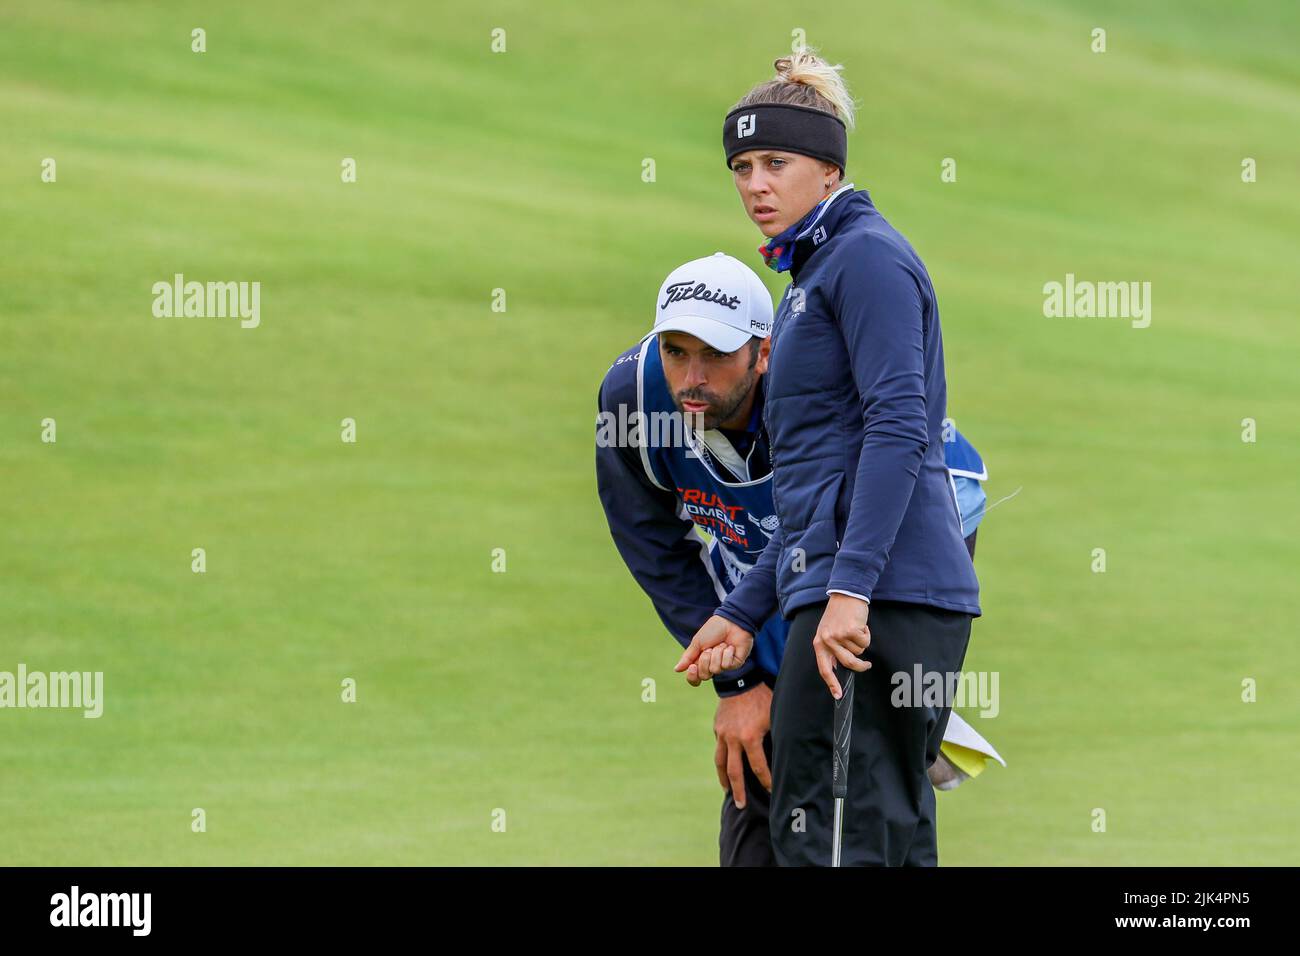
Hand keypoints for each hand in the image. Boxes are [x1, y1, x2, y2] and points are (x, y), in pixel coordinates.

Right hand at [675, 615, 753, 686]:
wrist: (730, 622)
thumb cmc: (713, 630)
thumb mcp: (697, 643)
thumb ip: (687, 657)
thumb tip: (676, 669)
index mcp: (701, 661)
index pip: (695, 679)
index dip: (692, 676)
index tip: (693, 666)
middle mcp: (712, 665)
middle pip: (704, 676)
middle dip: (705, 660)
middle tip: (709, 648)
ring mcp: (724, 665)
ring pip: (715, 670)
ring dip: (716, 654)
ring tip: (721, 644)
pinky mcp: (735, 663)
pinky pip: (726, 665)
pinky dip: (726, 653)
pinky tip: (730, 646)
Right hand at [713, 683, 771, 808]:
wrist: (740, 679)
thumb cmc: (762, 697)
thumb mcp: (775, 715)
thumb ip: (778, 734)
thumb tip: (792, 750)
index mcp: (750, 738)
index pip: (759, 767)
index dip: (766, 781)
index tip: (771, 791)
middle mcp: (733, 739)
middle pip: (734, 772)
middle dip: (738, 790)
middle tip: (741, 805)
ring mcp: (722, 734)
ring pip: (720, 762)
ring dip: (724, 779)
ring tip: (727, 790)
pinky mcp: (717, 728)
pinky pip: (719, 748)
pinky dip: (722, 759)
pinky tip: (725, 766)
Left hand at [814, 594, 871, 698]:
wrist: (845, 594)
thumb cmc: (838, 615)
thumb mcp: (828, 631)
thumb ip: (831, 649)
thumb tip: (837, 668)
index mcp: (819, 642)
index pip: (824, 668)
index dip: (831, 683)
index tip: (838, 695)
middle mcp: (827, 640)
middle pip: (848, 663)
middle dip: (860, 666)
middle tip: (867, 665)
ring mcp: (839, 635)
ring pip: (858, 651)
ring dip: (861, 642)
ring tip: (856, 629)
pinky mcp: (851, 630)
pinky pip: (865, 642)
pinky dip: (866, 634)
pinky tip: (860, 624)